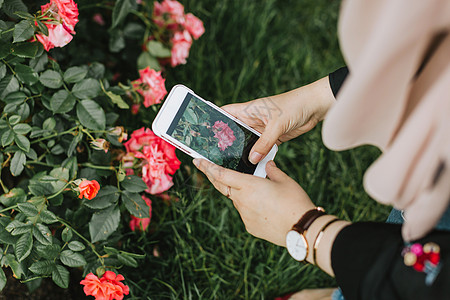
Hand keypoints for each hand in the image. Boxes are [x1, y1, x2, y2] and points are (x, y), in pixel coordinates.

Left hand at [193, 159, 314, 246]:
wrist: (301, 230)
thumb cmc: (295, 202)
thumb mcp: (285, 181)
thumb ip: (272, 170)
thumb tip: (266, 165)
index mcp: (248, 186)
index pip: (222, 174)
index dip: (207, 167)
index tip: (197, 161)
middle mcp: (242, 200)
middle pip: (223, 186)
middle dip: (213, 176)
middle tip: (204, 166)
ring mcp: (244, 215)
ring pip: (237, 199)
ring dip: (241, 193)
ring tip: (262, 192)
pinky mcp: (249, 226)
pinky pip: (245, 212)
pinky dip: (251, 206)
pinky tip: (266, 207)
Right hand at [222, 76, 334, 163]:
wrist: (315, 107)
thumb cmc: (294, 105)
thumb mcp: (277, 124)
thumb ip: (264, 142)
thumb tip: (252, 159)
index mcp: (248, 109)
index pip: (224, 113)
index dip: (213, 121)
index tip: (203, 132)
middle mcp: (252, 119)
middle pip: (233, 131)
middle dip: (226, 142)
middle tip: (215, 155)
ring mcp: (261, 129)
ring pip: (247, 142)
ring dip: (243, 151)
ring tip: (233, 163)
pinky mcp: (272, 137)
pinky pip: (260, 149)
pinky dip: (258, 156)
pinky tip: (253, 165)